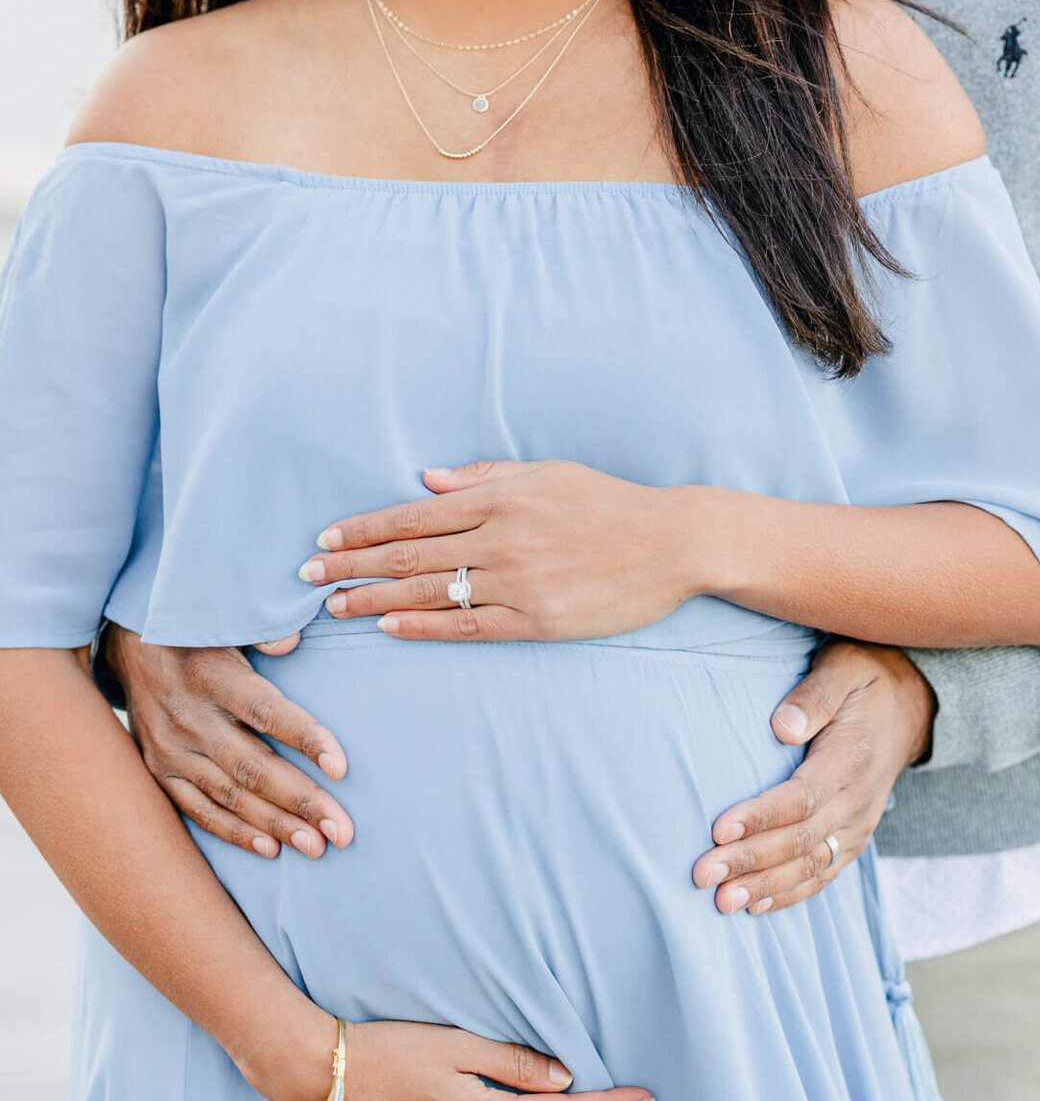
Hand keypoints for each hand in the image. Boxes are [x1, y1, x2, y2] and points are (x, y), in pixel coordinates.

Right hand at [103, 624, 353, 860]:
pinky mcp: (159, 772)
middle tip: (342, 831)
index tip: (341, 768)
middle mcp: (189, 718)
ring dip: (275, 825)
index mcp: (213, 675)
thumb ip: (261, 630)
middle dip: (301, 801)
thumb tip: (292, 642)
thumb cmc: (200, 633)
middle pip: (253, 767)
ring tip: (317, 846)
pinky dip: (234, 832)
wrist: (130, 649)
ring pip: (230, 796)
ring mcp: (170, 750)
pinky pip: (198, 810)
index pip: (267, 712)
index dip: (306, 739)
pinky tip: (270, 848)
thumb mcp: (226, 619)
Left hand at [306, 461, 693, 642]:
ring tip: (334, 606)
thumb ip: (483, 477)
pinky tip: (389, 627)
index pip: (415, 514)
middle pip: (410, 554)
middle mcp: (502, 538)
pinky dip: (424, 626)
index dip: (364, 529)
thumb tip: (426, 479)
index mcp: (501, 497)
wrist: (672, 541)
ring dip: (374, 599)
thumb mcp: (547, 473)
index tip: (325, 539)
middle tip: (307, 576)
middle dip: (352, 565)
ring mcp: (518, 581)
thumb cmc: (609, 501)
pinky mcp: (537, 620)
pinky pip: (468, 625)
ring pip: (430, 591)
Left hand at [693, 641, 934, 915]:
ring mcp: (858, 824)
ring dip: (765, 886)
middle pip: (800, 840)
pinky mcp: (854, 837)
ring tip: (722, 903)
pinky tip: (757, 906)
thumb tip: (783, 727)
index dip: (760, 818)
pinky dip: (791, 894)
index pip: (802, 797)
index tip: (718, 830)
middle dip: (749, 861)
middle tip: (703, 875)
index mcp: (852, 758)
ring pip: (810, 866)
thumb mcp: (845, 667)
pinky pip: (824, 873)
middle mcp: (858, 800)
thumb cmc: (865, 678)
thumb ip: (815, 695)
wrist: (909, 706)